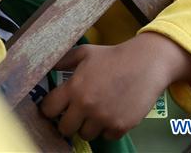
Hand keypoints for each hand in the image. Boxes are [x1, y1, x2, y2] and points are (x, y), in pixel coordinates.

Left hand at [40, 32, 190, 140]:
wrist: (145, 64)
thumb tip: (45, 67)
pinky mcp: (121, 126)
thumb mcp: (84, 53)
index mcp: (74, 88)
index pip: (49, 109)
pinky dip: (106, 129)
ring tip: (94, 113)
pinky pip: (106, 137)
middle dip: (67, 122)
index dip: (49, 109)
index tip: (54, 108)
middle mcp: (86, 106)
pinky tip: (110, 114)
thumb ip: (62, 61)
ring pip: (85, 135)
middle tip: (73, 114)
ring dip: (87, 126)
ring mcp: (104, 118)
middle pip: (64, 129)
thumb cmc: (112, 56)